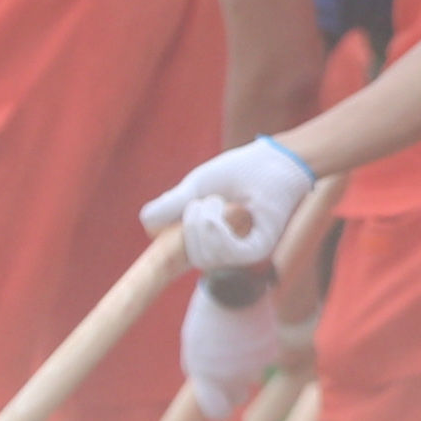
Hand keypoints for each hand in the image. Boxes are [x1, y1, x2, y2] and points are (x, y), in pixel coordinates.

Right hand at [140, 137, 315, 274]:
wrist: (273, 161)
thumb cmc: (238, 171)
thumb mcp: (196, 186)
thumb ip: (172, 205)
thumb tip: (147, 224)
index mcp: (202, 239)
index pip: (172, 260)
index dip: (161, 257)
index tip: (159, 244)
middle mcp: (220, 251)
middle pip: (186, 256)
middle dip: (188, 225)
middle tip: (205, 200)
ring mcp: (239, 254)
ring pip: (205, 256)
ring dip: (205, 223)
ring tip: (219, 200)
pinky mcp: (257, 252)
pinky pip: (227, 254)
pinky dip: (220, 231)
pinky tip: (228, 210)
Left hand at [179, 283, 285, 420]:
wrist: (235, 283)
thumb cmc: (209, 312)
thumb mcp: (194, 342)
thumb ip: (201, 368)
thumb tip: (210, 384)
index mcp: (206, 375)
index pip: (219, 411)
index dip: (220, 406)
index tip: (220, 397)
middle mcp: (232, 375)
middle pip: (239, 394)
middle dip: (235, 383)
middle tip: (228, 360)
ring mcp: (254, 364)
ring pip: (253, 374)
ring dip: (246, 361)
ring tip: (236, 334)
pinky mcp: (271, 350)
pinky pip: (264, 357)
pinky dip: (258, 346)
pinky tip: (250, 327)